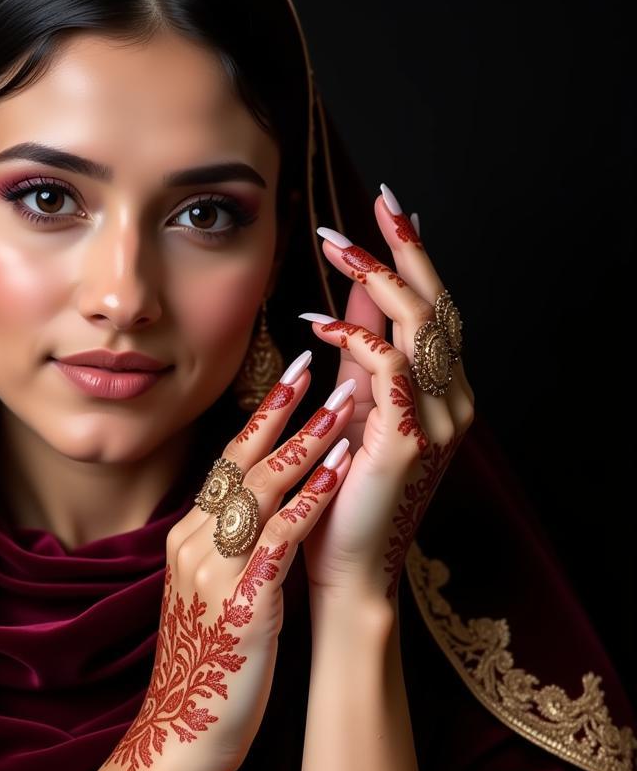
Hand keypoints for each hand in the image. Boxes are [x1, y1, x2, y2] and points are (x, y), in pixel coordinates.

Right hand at [104, 359, 357, 770]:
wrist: (181, 735)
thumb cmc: (206, 666)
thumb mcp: (208, 593)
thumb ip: (229, 549)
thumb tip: (266, 512)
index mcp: (186, 538)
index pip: (226, 464)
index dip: (260, 418)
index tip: (291, 378)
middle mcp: (193, 543)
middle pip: (241, 463)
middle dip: (284, 412)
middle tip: (320, 367)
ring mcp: (213, 571)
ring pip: (262, 490)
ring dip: (307, 442)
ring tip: (344, 404)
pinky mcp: (242, 604)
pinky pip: (279, 538)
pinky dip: (311, 499)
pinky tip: (339, 471)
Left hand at [299, 184, 475, 608]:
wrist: (347, 566)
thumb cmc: (342, 490)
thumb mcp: (353, 404)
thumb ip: (361, 351)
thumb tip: (355, 292)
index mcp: (442, 391)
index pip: (437, 308)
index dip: (416, 257)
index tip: (390, 212)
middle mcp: (452, 399)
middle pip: (438, 304)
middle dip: (407, 249)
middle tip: (378, 204)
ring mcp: (438, 420)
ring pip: (420, 326)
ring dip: (378, 277)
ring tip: (336, 247)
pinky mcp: (408, 440)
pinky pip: (389, 368)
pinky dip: (356, 337)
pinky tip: (318, 324)